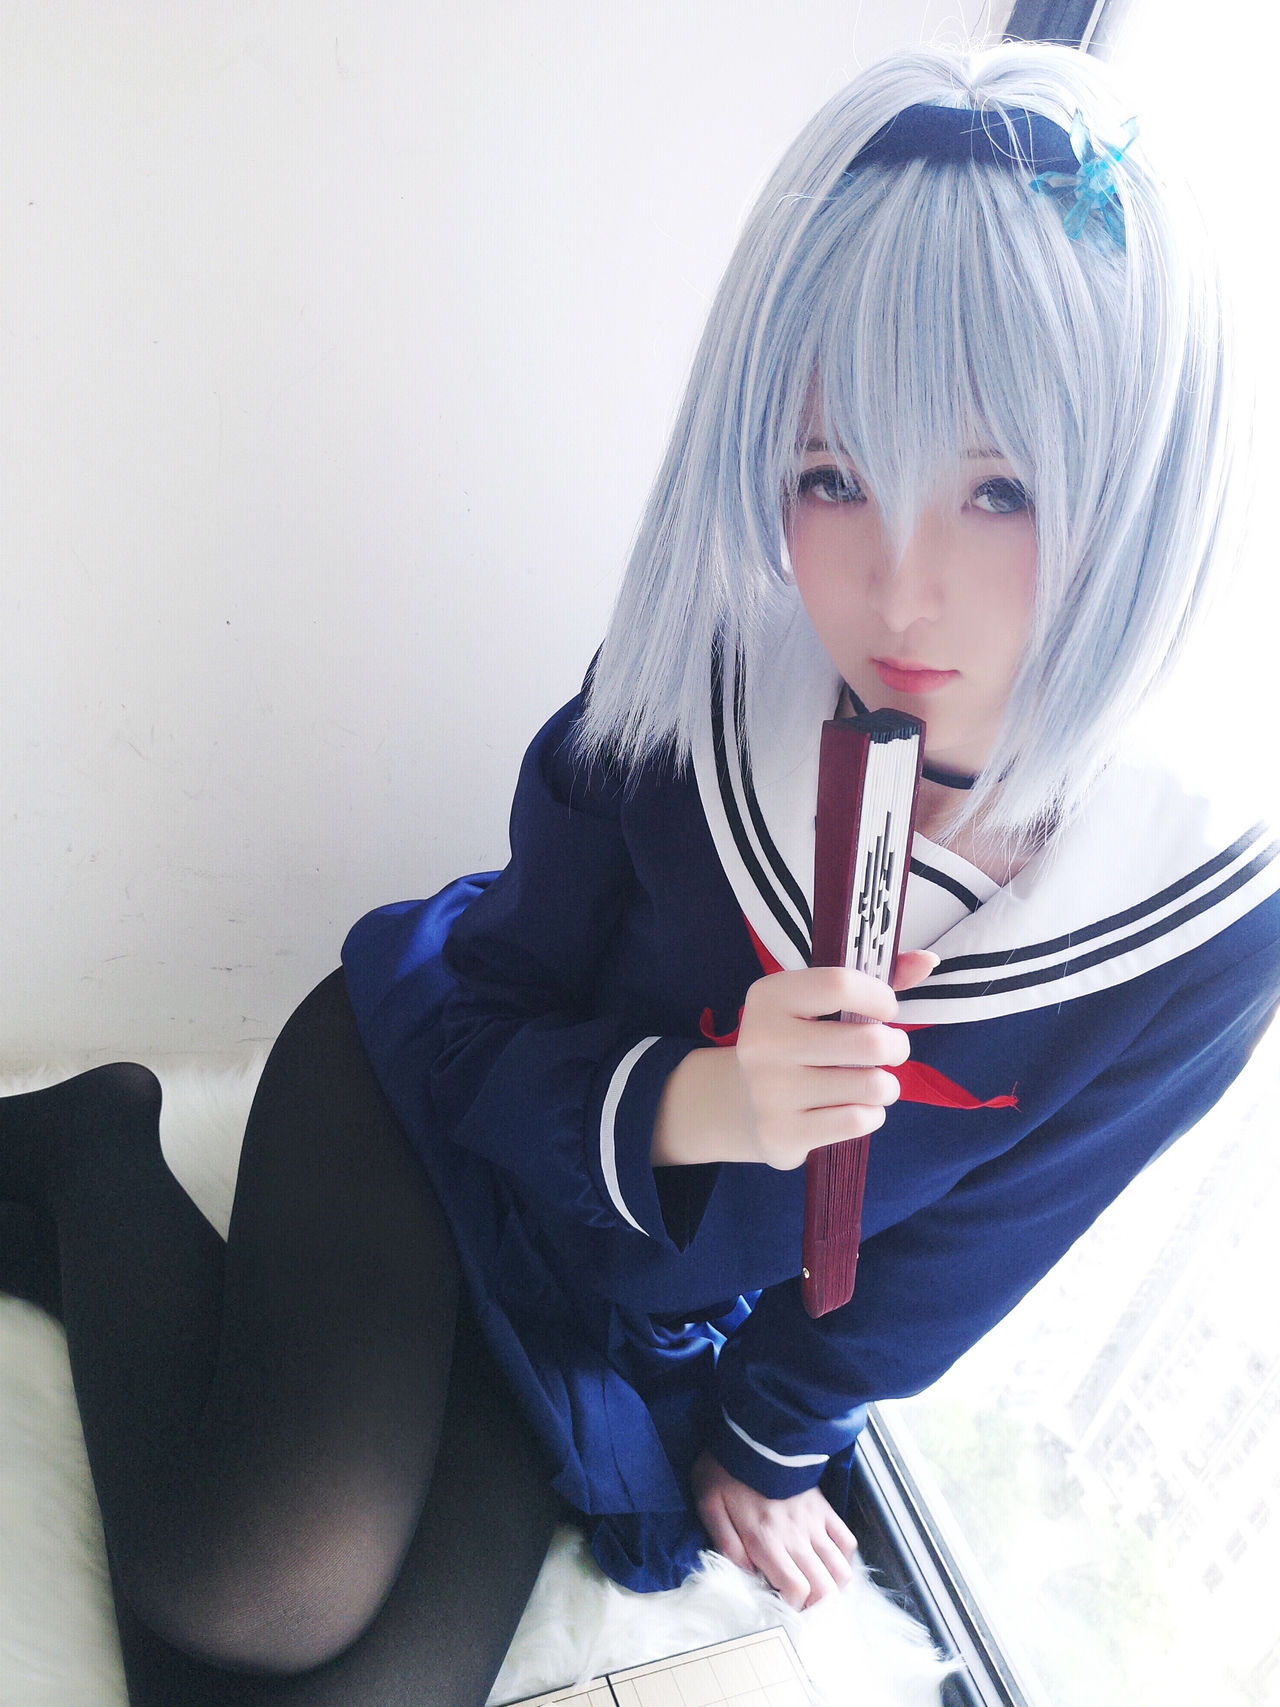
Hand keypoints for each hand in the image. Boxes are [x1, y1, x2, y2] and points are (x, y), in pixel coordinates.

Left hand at [692, 1452, 856, 1609]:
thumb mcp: (709, 1505)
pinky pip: (847, 1541)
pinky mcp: (824, 1508)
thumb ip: (726, 1543)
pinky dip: (843, 1559)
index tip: (781, 1604)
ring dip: (833, 1587)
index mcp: (766, 1540)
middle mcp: (796, 1536)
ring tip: (817, 1589)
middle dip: (817, 1605)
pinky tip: (827, 1562)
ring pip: (841, 1570)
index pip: (797, 1590)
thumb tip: (746, 1574)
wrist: (753, 1433)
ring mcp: (814, 1522)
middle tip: (802, 1605)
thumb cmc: (725, 1470)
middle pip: (825, 1588)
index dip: (794, 1606)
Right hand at [729, 950, 936, 1169]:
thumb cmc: (796, 1042)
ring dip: (886, 1085)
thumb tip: (928, 960)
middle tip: (891, 1049)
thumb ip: (875, 978)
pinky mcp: (781, 1133)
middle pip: (868, 1042)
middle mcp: (762, 1042)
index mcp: (769, 998)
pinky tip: (855, 1107)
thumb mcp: (819, 1003)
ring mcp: (769, 1091)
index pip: (840, 985)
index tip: (886, 1007)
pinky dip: (870, 1114)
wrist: (740, 1103)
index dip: (880, 996)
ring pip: (871, 1086)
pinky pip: (858, 1121)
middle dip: (897, 1046)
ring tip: (873, 1082)